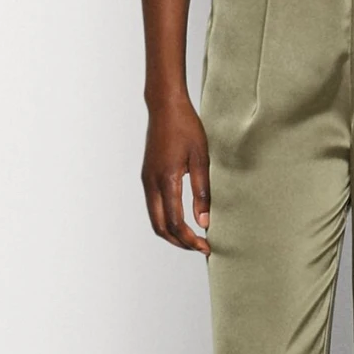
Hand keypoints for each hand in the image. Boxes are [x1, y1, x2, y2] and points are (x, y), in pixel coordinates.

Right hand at [142, 96, 211, 254]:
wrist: (165, 107)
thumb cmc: (186, 128)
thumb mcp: (201, 159)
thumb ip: (202, 191)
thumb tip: (205, 221)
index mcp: (166, 180)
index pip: (175, 223)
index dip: (190, 240)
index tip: (206, 246)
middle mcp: (151, 183)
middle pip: (160, 227)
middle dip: (179, 242)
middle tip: (200, 247)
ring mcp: (146, 180)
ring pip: (155, 218)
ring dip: (172, 232)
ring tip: (192, 237)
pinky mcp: (147, 175)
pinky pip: (154, 206)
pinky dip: (166, 219)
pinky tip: (182, 219)